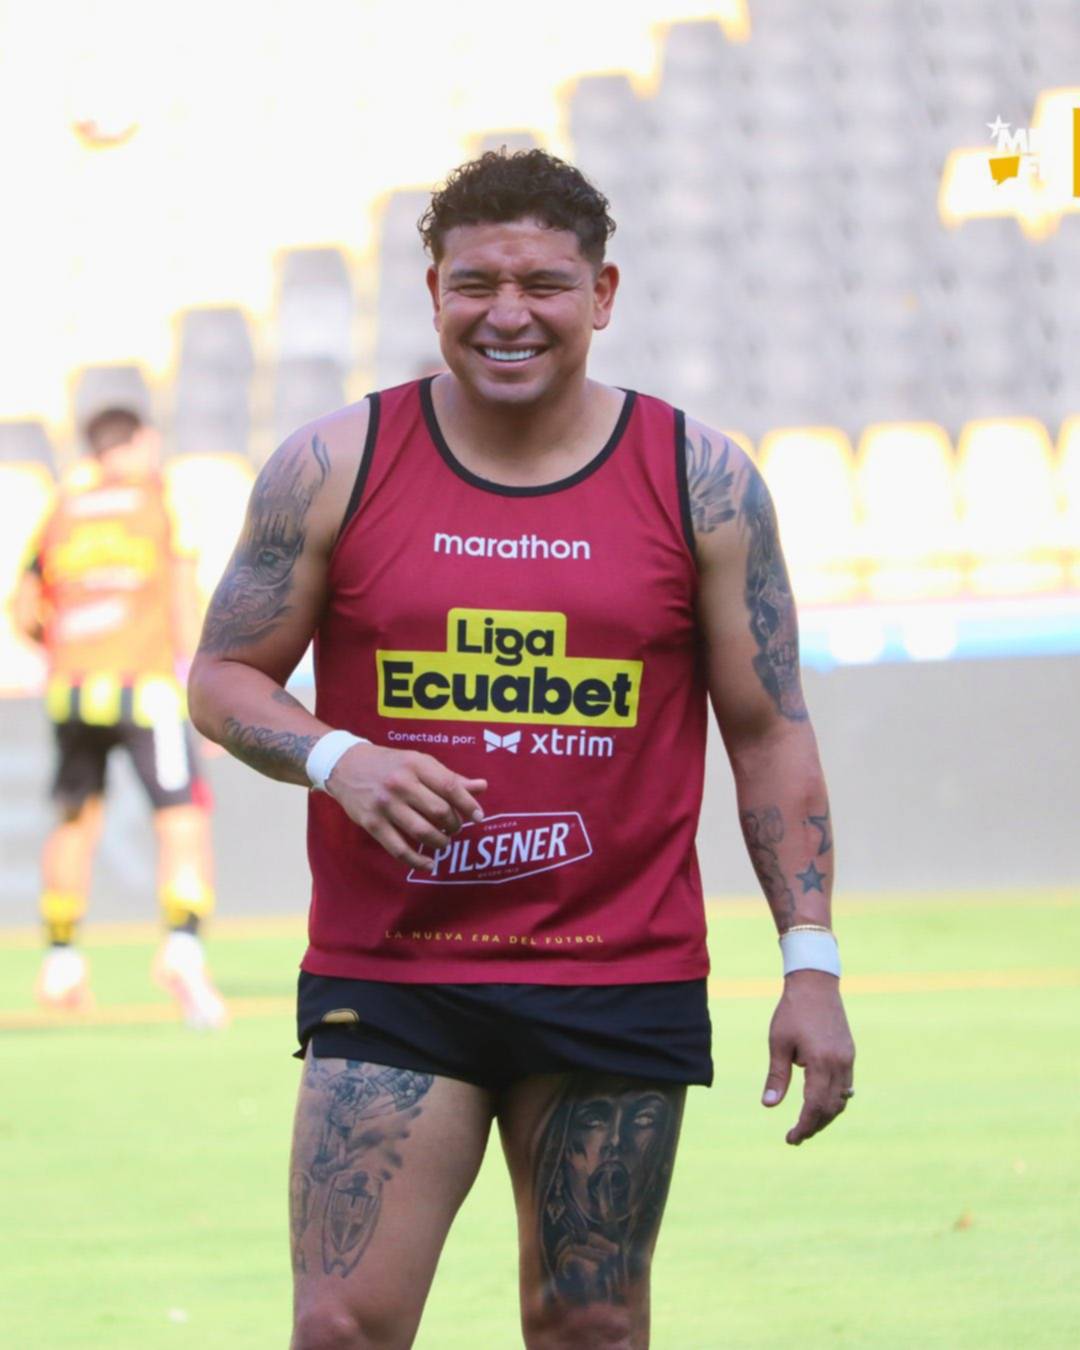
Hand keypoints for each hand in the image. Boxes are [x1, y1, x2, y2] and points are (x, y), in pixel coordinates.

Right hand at [325, 745, 486, 871]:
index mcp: (416, 765)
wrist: (345, 765)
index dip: (468, 804)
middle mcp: (401, 783)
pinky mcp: (372, 823)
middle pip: (439, 811)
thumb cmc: (389, 764)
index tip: (478, 817)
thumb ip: (449, 778)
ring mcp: (385, 804)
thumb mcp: (419, 762)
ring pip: (422, 831)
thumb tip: (482, 787)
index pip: (449, 786)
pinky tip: (428, 864)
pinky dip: (417, 860)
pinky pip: (399, 849)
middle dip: (453, 824)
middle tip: (454, 828)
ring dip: (440, 842)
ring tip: (443, 842)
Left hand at [762, 969, 854, 1144]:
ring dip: (826, 1115)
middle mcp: (840, 1063)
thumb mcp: (778, 1043)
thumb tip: (769, 1105)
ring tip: (807, 1124)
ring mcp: (848, 1058)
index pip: (815, 1106)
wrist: (815, 983)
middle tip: (796, 1136)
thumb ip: (776, 1076)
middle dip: (815, 1125)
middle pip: (832, 1108)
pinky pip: (846, 1086)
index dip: (804, 1126)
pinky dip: (834, 1100)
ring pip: (842, 1100)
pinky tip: (821, 1104)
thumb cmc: (792, 1012)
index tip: (791, 1138)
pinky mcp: (849, 1053)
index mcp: (821, 1062)